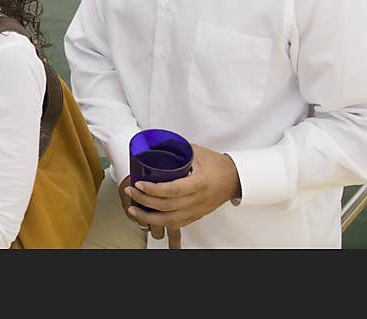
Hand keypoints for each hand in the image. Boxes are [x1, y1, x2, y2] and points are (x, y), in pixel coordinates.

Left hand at [124, 144, 240, 244]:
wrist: (236, 179)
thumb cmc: (217, 164)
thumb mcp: (197, 152)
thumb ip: (177, 149)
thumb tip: (155, 143)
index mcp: (199, 183)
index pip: (173, 190)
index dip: (153, 189)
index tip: (139, 184)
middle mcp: (198, 200)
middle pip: (167, 206)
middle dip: (145, 200)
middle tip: (130, 191)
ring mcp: (197, 210)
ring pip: (170, 220)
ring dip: (149, 217)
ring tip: (133, 210)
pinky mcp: (196, 215)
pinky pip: (177, 224)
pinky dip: (160, 223)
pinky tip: (148, 218)